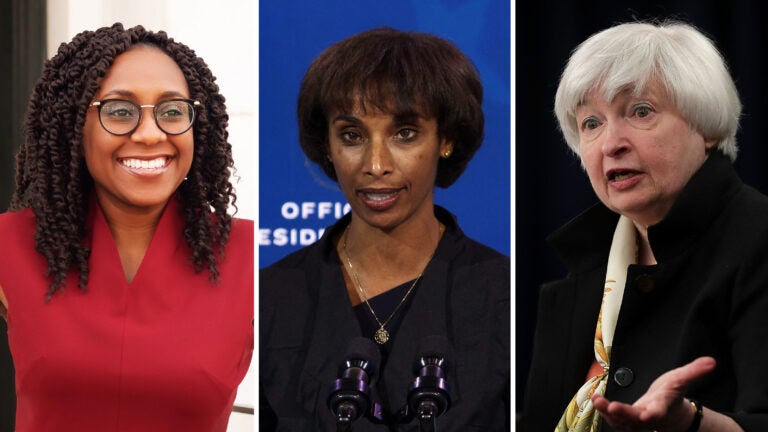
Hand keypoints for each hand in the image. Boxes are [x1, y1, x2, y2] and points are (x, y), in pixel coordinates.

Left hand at [591, 356, 715, 431]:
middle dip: (623, 414)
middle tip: (611, 407)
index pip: (659, 412)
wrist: (670, 415)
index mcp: (663, 407)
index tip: (649, 415)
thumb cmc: (673, 395)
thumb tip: (712, 361)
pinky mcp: (626, 421)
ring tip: (597, 400)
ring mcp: (636, 422)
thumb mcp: (682, 380)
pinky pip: (615, 420)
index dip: (654, 414)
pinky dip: (604, 411)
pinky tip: (596, 400)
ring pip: (621, 422)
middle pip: (636, 419)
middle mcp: (648, 417)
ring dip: (608, 413)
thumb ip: (695, 372)